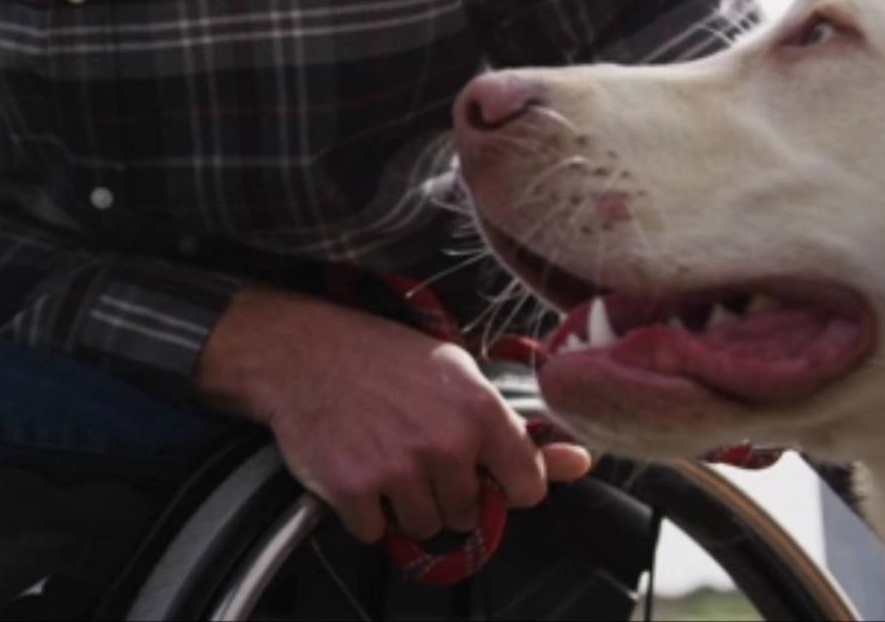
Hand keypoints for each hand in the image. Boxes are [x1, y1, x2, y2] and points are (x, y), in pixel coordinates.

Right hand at [196, 285, 591, 542]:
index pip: (528, 489)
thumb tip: (580, 462)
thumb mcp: (461, 376)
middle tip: (417, 452)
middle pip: (468, 515)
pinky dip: (365, 512)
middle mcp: (445, 444)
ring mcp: (398, 470)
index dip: (506, 485)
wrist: (304, 352)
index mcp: (480, 412)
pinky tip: (358, 469)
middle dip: (445, 493)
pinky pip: (375, 533)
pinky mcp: (354, 490)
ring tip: (386, 457)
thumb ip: (518, 429)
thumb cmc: (384, 358)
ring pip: (424, 527)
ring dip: (405, 505)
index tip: (485, 472)